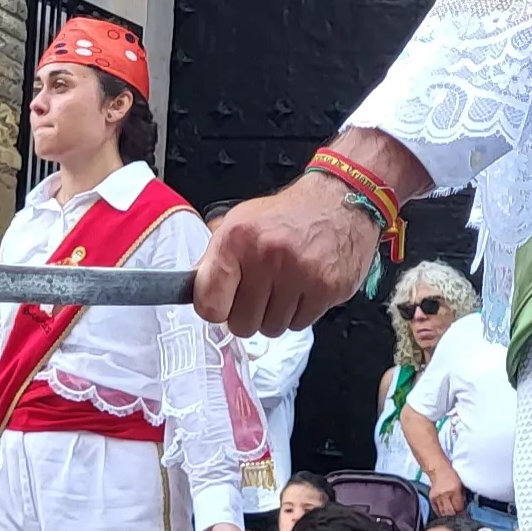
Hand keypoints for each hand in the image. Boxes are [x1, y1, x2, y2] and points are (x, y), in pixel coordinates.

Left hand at [195, 174, 378, 335]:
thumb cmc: (288, 214)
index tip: (222, 303)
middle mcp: (267, 255)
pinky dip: (300, 313)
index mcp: (237, 238)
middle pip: (241, 325)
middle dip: (248, 314)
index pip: (209, 304)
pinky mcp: (327, 288)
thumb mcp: (241, 222)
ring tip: (284, 287)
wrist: (340, 200)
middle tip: (260, 293)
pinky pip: (300, 325)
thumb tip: (191, 289)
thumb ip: (214, 258)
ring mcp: (300, 273)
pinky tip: (304, 288)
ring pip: (272, 329)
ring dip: (275, 315)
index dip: (215, 308)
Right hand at [429, 475, 466, 515]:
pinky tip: (444, 513)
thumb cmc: (451, 475)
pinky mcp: (431, 498)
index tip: (463, 512)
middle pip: (450, 512)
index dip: (462, 511)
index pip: (458, 507)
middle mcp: (445, 494)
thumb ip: (462, 496)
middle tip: (458, 515)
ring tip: (451, 515)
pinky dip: (441, 513)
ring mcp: (437, 497)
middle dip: (455, 515)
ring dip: (448, 515)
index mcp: (454, 490)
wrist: (437, 469)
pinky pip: (436, 510)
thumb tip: (463, 506)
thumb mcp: (460, 483)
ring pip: (443, 513)